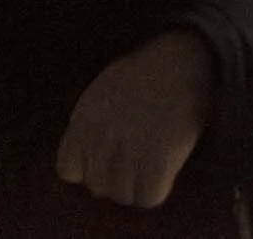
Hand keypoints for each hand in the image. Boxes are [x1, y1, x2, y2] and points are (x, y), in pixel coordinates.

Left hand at [56, 29, 216, 207]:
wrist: (184, 56)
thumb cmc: (147, 71)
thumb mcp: (104, 89)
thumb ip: (91, 122)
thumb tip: (87, 156)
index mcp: (84, 119)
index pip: (68, 170)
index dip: (88, 171)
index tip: (105, 163)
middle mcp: (102, 136)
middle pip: (98, 186)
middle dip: (115, 181)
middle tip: (134, 168)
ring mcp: (130, 148)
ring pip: (123, 195)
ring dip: (136, 188)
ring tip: (150, 171)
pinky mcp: (160, 156)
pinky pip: (148, 196)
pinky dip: (155, 191)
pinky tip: (164, 174)